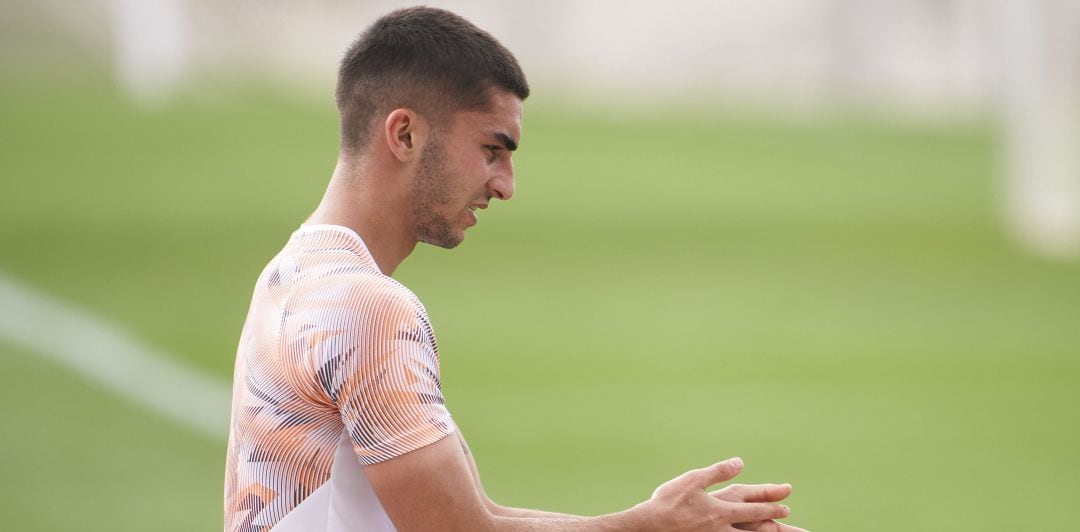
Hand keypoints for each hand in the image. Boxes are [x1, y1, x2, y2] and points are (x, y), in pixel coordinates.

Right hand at [635, 457, 793, 530]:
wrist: (650, 526)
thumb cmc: (669, 501)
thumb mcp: (694, 479)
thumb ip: (718, 472)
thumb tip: (740, 462)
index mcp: (721, 510)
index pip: (754, 508)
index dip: (771, 506)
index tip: (786, 506)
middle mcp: (722, 528)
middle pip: (755, 529)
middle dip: (772, 524)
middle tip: (786, 520)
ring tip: (770, 531)